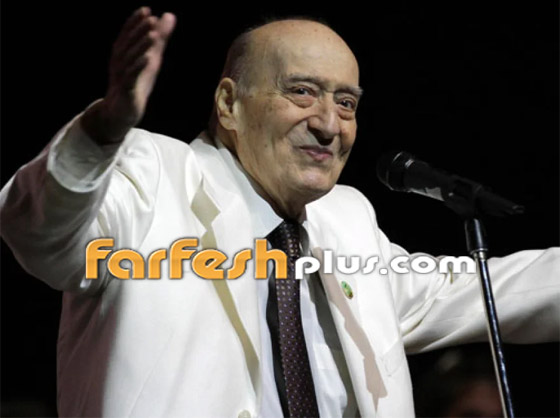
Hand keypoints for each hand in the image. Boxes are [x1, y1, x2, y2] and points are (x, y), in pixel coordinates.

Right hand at [82, 7, 175, 144]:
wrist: (120, 112)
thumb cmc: (135, 82)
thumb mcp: (151, 58)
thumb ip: (159, 39)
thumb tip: (169, 15)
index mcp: (122, 53)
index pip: (127, 35)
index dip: (135, 22)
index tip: (146, 10)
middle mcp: (119, 62)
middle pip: (128, 44)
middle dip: (139, 31)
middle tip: (150, 18)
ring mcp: (121, 76)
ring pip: (130, 59)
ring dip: (141, 46)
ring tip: (153, 35)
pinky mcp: (126, 90)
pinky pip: (131, 77)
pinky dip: (138, 67)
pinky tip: (148, 59)